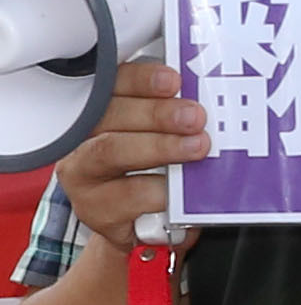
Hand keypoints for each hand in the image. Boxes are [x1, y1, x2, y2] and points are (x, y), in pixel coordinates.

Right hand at [56, 61, 201, 255]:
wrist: (143, 225)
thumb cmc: (156, 170)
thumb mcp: (165, 136)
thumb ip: (178, 115)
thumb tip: (213, 100)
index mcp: (101, 110)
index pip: (112, 84)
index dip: (140, 79)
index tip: (173, 80)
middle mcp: (82, 138)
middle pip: (108, 115)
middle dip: (156, 113)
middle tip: (195, 116)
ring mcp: (84, 174)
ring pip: (111, 151)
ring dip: (158, 146)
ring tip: (197, 147)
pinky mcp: (95, 208)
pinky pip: (127, 196)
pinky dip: (158, 190)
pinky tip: (179, 189)